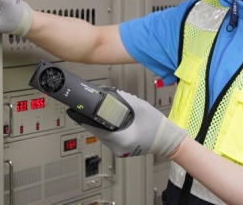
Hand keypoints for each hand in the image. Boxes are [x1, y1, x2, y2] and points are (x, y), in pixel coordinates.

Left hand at [67, 90, 186, 157]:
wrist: (168, 140)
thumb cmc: (156, 125)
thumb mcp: (138, 106)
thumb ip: (119, 99)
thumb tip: (104, 92)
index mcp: (122, 139)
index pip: (96, 128)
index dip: (83, 118)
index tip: (74, 111)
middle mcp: (118, 148)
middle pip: (97, 131)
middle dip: (90, 119)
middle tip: (82, 108)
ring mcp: (119, 150)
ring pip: (101, 135)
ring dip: (97, 124)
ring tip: (93, 112)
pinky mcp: (121, 149)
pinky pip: (108, 137)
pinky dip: (106, 128)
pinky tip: (105, 120)